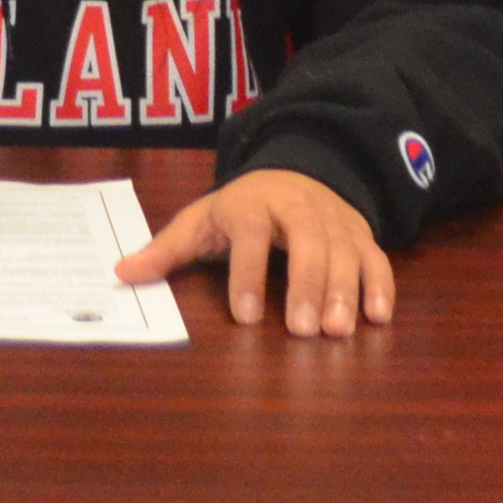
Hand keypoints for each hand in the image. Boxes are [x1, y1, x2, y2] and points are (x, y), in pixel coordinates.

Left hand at [117, 166, 392, 338]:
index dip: (246, 273)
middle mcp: (297, 207)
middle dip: (306, 284)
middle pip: (307, 240)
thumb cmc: (240, 208)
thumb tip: (121, 273)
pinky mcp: (360, 234)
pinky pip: (376, 257)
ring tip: (337, 331)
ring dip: (344, 290)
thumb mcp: (201, 221)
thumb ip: (166, 250)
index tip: (243, 317)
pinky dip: (380, 285)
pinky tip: (379, 317)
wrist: (296, 170)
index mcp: (251, 204)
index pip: (249, 234)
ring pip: (344, 250)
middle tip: (302, 331)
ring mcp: (333, 220)